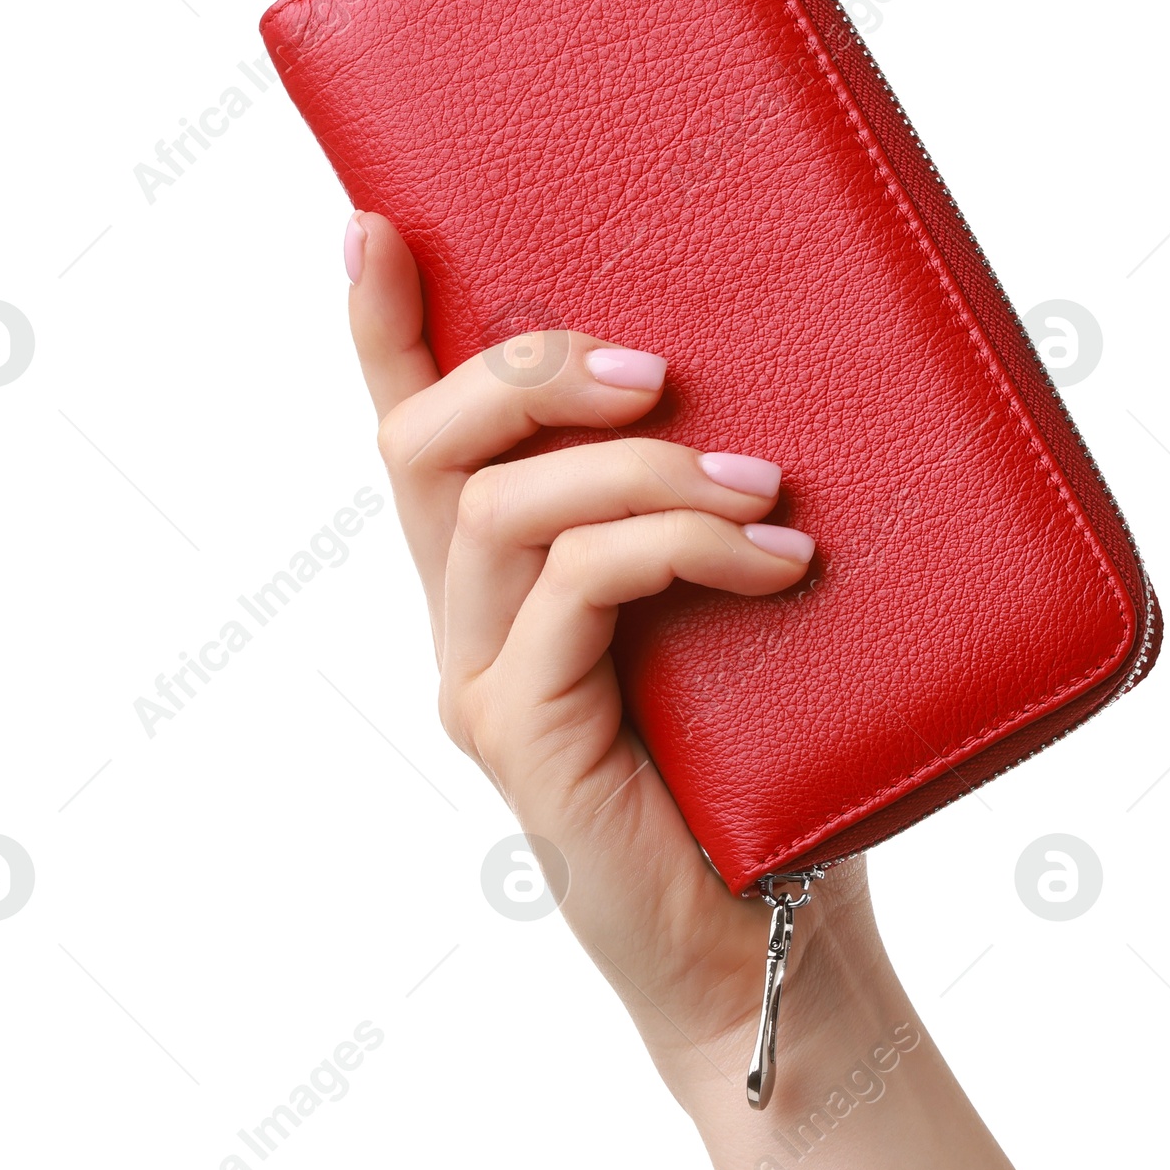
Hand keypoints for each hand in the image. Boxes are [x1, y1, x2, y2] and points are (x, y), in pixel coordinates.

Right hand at [343, 211, 878, 1092]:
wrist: (774, 943)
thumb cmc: (768, 780)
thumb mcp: (736, 623)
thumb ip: (711, 531)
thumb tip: (794, 409)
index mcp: (507, 586)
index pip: (421, 440)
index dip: (383, 334)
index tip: (375, 226)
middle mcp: (469, 626)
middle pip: (430, 447)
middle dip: (532, 369)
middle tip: (655, 370)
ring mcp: (483, 682)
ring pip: (503, 507)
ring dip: (640, 469)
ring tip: (762, 489)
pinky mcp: (522, 735)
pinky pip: (575, 587)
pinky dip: (675, 548)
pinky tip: (773, 564)